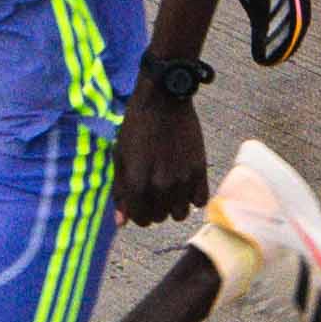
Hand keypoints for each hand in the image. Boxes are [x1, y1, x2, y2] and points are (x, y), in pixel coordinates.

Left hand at [113, 89, 205, 225]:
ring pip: (180, 214)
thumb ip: (120, 191)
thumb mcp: (119, 156)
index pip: (139, 218)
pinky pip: (200, 201)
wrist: (163, 98)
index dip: (137, 213)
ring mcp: (183, 179)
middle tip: (152, 189)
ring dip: (173, 206)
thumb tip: (121, 223)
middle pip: (159, 217)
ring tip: (169, 189)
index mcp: (137, 182)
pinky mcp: (200, 170)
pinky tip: (185, 184)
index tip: (139, 202)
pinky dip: (192, 197)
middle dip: (153, 208)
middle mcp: (161, 185)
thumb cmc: (136, 126)